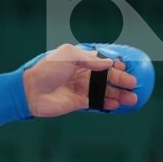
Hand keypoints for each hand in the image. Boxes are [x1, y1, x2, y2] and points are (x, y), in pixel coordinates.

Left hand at [23, 44, 139, 116]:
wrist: (29, 91)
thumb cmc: (46, 70)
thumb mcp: (68, 56)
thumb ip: (89, 59)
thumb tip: (109, 64)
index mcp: (80, 61)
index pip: (102, 62)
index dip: (114, 65)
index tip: (125, 67)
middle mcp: (82, 74)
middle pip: (107, 78)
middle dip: (121, 81)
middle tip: (134, 85)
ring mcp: (80, 89)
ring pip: (104, 91)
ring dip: (118, 94)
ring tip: (132, 99)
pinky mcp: (77, 103)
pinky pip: (96, 103)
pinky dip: (107, 104)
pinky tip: (117, 105)